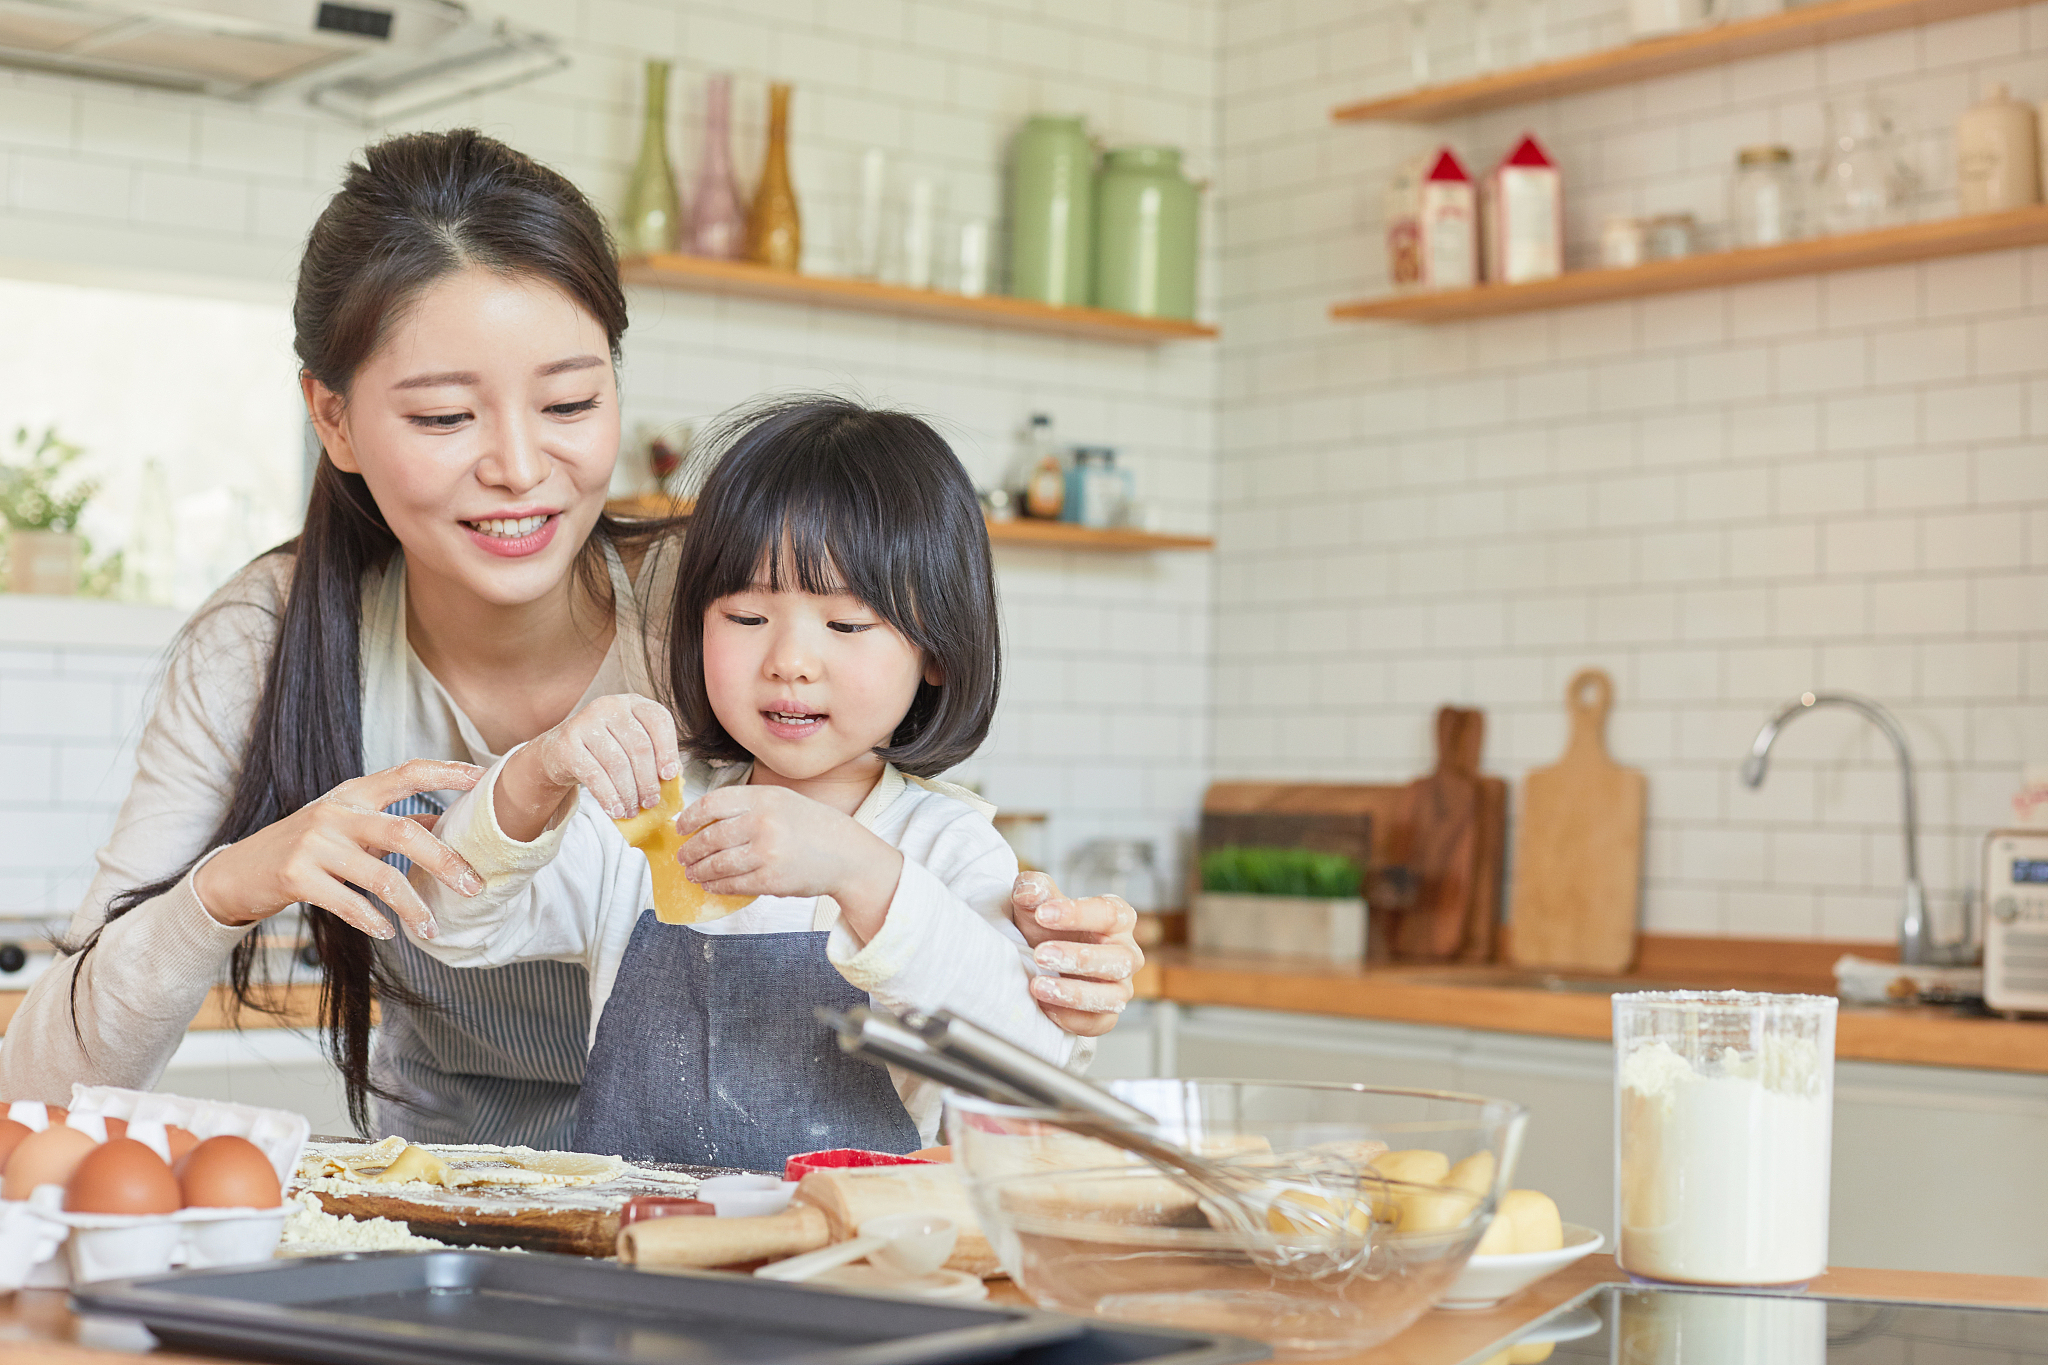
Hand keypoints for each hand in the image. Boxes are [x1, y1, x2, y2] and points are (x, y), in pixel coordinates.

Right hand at [194, 760, 485, 940]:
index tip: (482, 776)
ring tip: (431, 929)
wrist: (238, 871)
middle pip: (404, 832)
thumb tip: (447, 823)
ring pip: (380, 875)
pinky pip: (347, 901)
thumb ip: (396, 824)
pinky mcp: (296, 875)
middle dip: (445, 861)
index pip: (406, 772)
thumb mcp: (351, 827)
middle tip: (475, 887)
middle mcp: (336, 812)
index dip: (445, 772)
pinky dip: (372, 919)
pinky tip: (389, 932)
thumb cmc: (308, 846)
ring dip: (412, 906)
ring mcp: (314, 843)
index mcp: (354, 794)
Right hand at [495, 694, 680, 839]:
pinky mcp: (567, 744)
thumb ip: (653, 754)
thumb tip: (674, 778)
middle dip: (648, 780)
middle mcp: (609, 706)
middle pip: (639, 746)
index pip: (658, 720)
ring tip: (633, 810)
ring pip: (617, 763)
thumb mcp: (629, 744)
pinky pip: (594, 775)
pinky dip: (608, 797)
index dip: (668, 749)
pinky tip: (615, 810)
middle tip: (651, 803)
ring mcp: (585, 722)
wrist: (558, 751)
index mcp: (632, 703)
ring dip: (628, 793)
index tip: (670, 776)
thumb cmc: (604, 750)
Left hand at [676, 784, 901, 936]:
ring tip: (692, 872)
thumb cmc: (809, 825)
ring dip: (698, 870)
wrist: (845, 854)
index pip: (713, 803)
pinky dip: (715, 885)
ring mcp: (767, 853)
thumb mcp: (779, 800)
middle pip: (710, 837)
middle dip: (690, 850)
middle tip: (683, 857)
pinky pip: (732, 884)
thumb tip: (700, 821)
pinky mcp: (771, 880)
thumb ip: (744, 806)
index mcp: (763, 798)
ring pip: (717, 864)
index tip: (681, 828)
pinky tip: (710, 884)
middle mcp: (764, 823)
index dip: (691, 817)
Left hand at [1009, 872, 1143, 1036]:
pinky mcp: (1106, 1015)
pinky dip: (1072, 1018)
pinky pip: (1099, 1023)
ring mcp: (1120, 986)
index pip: (1109, 913)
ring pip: (1113, 996)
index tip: (1044, 913)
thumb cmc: (1046, 927)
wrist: (1036, 960)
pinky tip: (1045, 1006)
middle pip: (1118, 958)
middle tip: (1040, 954)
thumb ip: (1033, 890)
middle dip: (1078, 957)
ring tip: (1038, 987)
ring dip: (1075, 993)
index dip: (1078, 914)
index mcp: (1117, 918)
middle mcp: (1126, 953)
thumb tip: (1028, 891)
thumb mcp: (1038, 904)